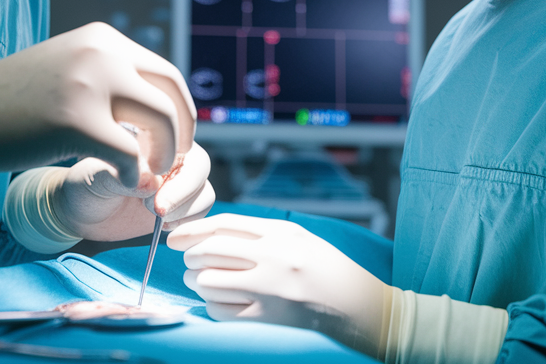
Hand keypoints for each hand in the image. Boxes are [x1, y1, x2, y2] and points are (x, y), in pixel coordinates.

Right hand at [0, 23, 194, 186]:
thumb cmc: (6, 102)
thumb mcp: (66, 72)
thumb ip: (106, 78)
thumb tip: (151, 106)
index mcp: (102, 38)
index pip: (167, 73)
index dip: (179, 113)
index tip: (168, 143)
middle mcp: (102, 51)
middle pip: (173, 94)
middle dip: (181, 135)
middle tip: (167, 164)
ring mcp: (89, 82)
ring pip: (162, 121)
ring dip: (164, 156)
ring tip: (146, 175)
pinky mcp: (74, 120)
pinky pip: (130, 154)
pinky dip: (133, 176)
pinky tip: (119, 183)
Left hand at [54, 143, 214, 240]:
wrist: (81, 214)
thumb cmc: (84, 186)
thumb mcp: (93, 178)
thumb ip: (119, 175)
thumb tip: (152, 183)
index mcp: (152, 136)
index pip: (181, 140)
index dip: (175, 166)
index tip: (153, 192)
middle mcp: (170, 154)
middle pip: (200, 166)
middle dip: (182, 192)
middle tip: (156, 210)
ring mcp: (178, 180)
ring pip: (204, 191)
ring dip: (186, 209)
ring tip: (156, 218)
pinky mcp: (180, 205)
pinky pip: (200, 210)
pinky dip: (189, 221)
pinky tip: (164, 227)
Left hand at [168, 214, 388, 357]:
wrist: (368, 312)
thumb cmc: (331, 273)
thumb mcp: (301, 240)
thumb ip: (261, 234)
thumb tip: (210, 234)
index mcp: (283, 234)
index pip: (224, 224)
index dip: (193, 230)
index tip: (177, 237)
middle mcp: (276, 259)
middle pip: (211, 251)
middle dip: (191, 256)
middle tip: (189, 261)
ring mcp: (271, 292)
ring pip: (209, 282)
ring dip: (198, 282)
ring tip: (202, 281)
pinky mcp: (270, 321)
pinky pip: (221, 311)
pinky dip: (212, 305)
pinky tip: (219, 302)